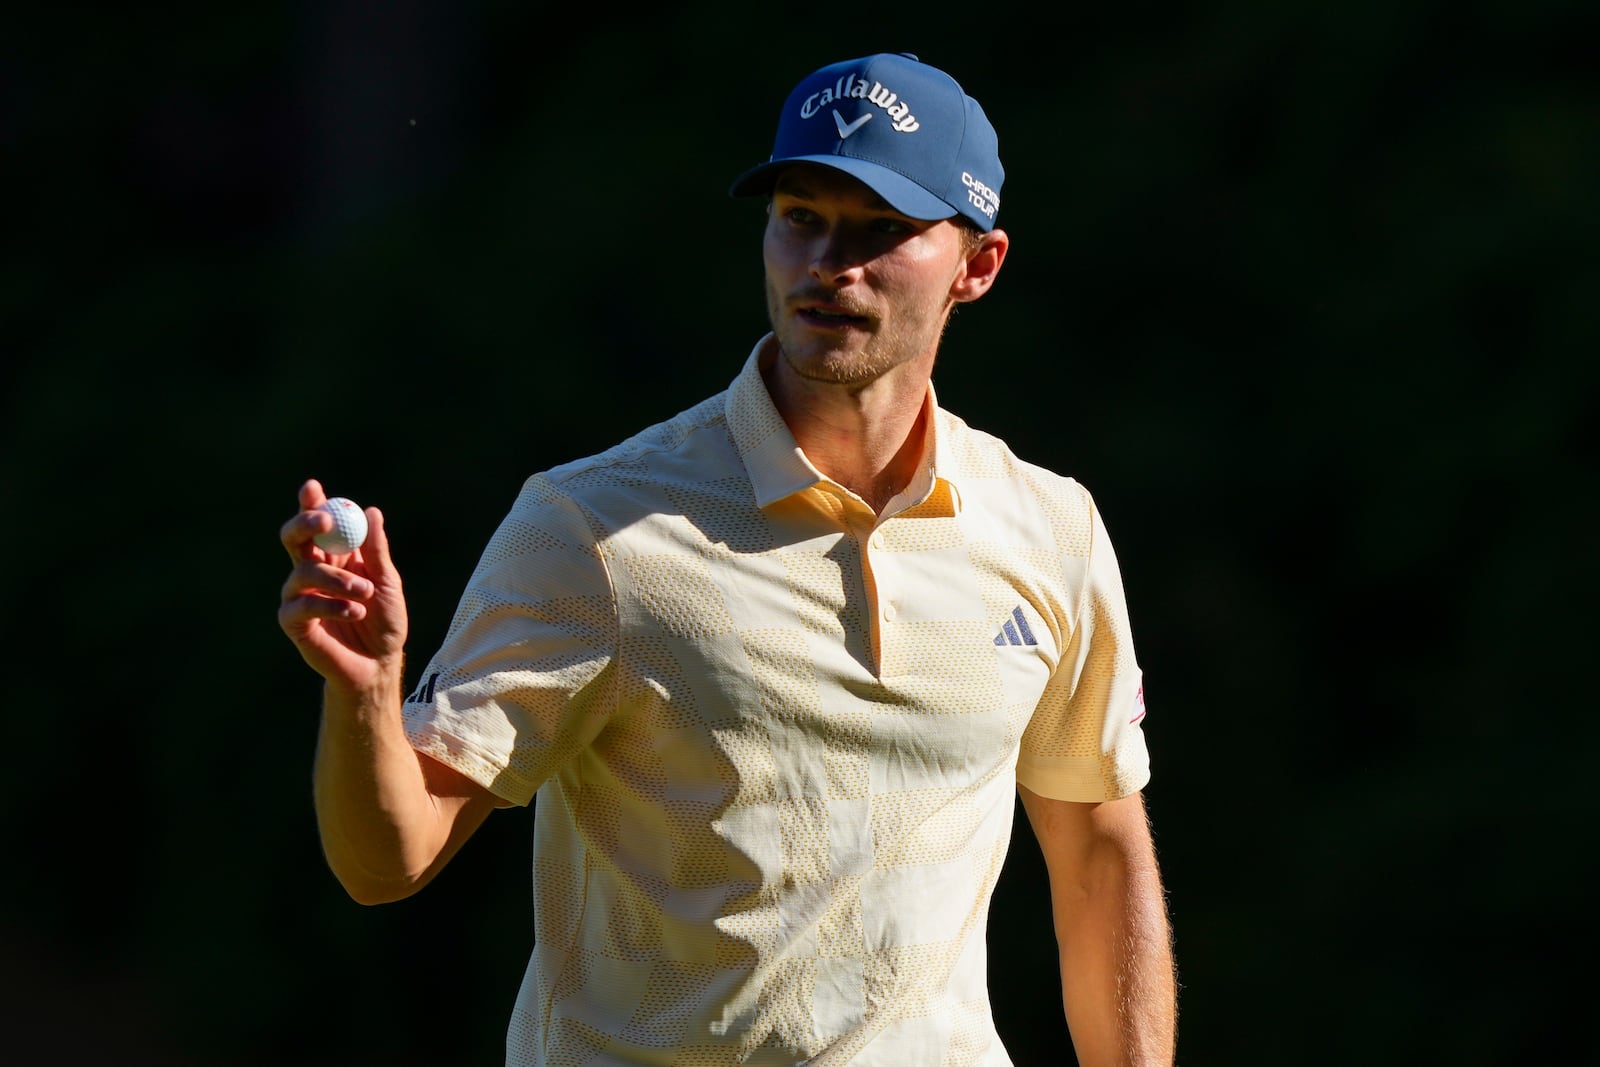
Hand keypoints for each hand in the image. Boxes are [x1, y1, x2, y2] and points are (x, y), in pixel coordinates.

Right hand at [278, 478, 407, 691]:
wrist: (380, 663)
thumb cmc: (385, 621)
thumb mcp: (387, 582)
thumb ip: (376, 551)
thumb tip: (371, 512)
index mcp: (334, 556)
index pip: (316, 524)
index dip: (311, 504)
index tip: (313, 488)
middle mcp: (311, 571)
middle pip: (293, 538)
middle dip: (305, 523)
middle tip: (325, 520)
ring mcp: (299, 596)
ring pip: (303, 572)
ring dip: (338, 579)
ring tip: (365, 592)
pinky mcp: (294, 622)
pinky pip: (302, 605)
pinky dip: (331, 605)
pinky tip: (355, 612)